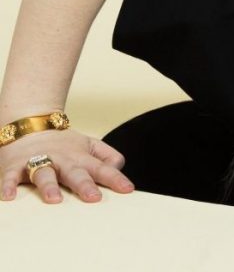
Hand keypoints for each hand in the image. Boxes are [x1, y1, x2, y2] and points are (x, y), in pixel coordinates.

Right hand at [0, 128, 133, 202]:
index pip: (102, 168)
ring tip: (55, 200)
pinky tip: (10, 197)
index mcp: (81, 157)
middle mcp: (61, 159)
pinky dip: (8, 185)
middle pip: (75, 172)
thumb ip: (107, 156)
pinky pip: (10, 177)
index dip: (115, 178)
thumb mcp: (89, 145)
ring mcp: (38, 161)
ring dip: (49, 186)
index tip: (128, 190)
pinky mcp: (14, 166)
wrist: (29, 125)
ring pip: (44, 173)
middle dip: (84, 185)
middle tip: (94, 198)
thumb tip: (120, 168)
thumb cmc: (62, 143)